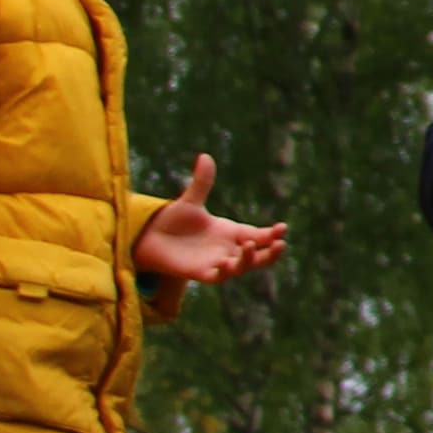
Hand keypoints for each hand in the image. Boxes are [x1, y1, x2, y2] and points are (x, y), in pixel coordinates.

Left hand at [135, 152, 287, 286]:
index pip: (259, 235)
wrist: (150, 238)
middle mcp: (227, 249)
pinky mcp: (201, 272)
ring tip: (249, 246)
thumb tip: (205, 156)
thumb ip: (202, 182)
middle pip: (258, 256)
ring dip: (249, 260)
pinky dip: (224, 272)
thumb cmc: (173, 220)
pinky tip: (226, 263)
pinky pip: (218, 277)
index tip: (282, 227)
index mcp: (231, 232)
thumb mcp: (190, 201)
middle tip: (281, 243)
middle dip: (271, 252)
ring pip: (241, 267)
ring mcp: (216, 262)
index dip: (271, 234)